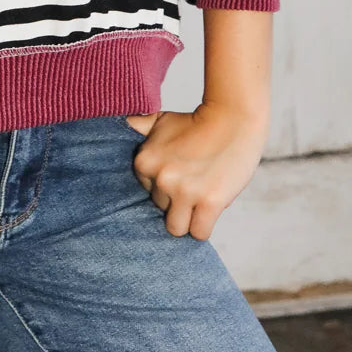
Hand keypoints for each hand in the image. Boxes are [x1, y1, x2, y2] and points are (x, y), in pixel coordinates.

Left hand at [124, 100, 270, 239]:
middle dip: (176, 202)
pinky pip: (199, 233)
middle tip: (192, 184)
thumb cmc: (196, 123)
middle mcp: (161, 178)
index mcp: (144, 162)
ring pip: (177, 228)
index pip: (147, 194)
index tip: (178, 175)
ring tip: (199, 201)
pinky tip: (210, 210)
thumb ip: (137, 127)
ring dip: (188, 219)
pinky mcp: (210, 203)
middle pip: (161, 211)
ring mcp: (185, 192)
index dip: (164, 188)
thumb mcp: (160, 120)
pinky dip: (204, 227)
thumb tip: (119, 124)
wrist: (232, 118)